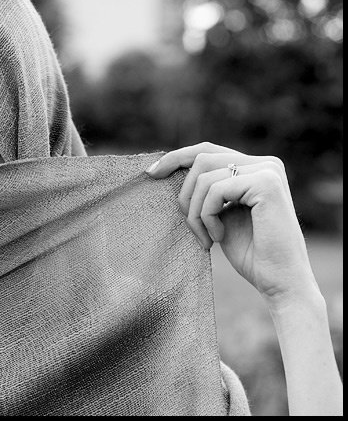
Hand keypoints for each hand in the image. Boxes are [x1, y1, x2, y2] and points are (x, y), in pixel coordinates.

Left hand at [146, 142, 318, 307]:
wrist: (280, 282)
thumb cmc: (251, 254)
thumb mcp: (221, 214)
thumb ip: (207, 191)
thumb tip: (168, 168)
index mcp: (256, 167)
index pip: (207, 151)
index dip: (176, 158)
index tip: (151, 173)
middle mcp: (265, 163)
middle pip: (202, 158)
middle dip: (184, 194)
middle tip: (190, 226)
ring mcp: (268, 170)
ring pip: (204, 176)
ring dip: (195, 212)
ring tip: (206, 238)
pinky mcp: (266, 183)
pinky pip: (214, 191)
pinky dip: (207, 217)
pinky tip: (218, 237)